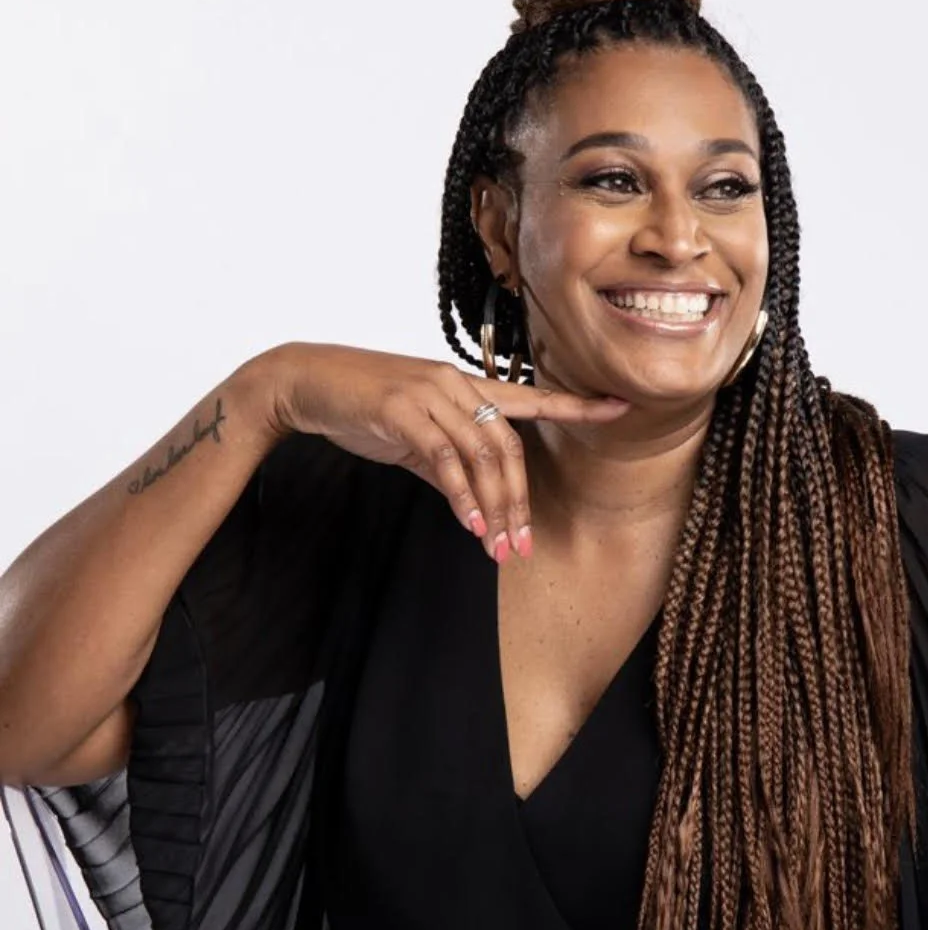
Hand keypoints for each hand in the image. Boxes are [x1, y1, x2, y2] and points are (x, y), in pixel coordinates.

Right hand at [255, 341, 628, 560]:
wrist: (303, 382)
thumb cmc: (360, 405)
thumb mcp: (411, 435)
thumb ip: (445, 462)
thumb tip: (473, 501)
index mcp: (465, 387)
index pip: (532, 397)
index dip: (577, 404)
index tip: (621, 407)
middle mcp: (456, 384)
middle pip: (509, 445)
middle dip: (520, 500)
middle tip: (522, 546)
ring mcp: (430, 393)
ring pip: (481, 453)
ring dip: (495, 506)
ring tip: (499, 547)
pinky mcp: (401, 408)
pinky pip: (443, 456)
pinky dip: (460, 493)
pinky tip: (470, 523)